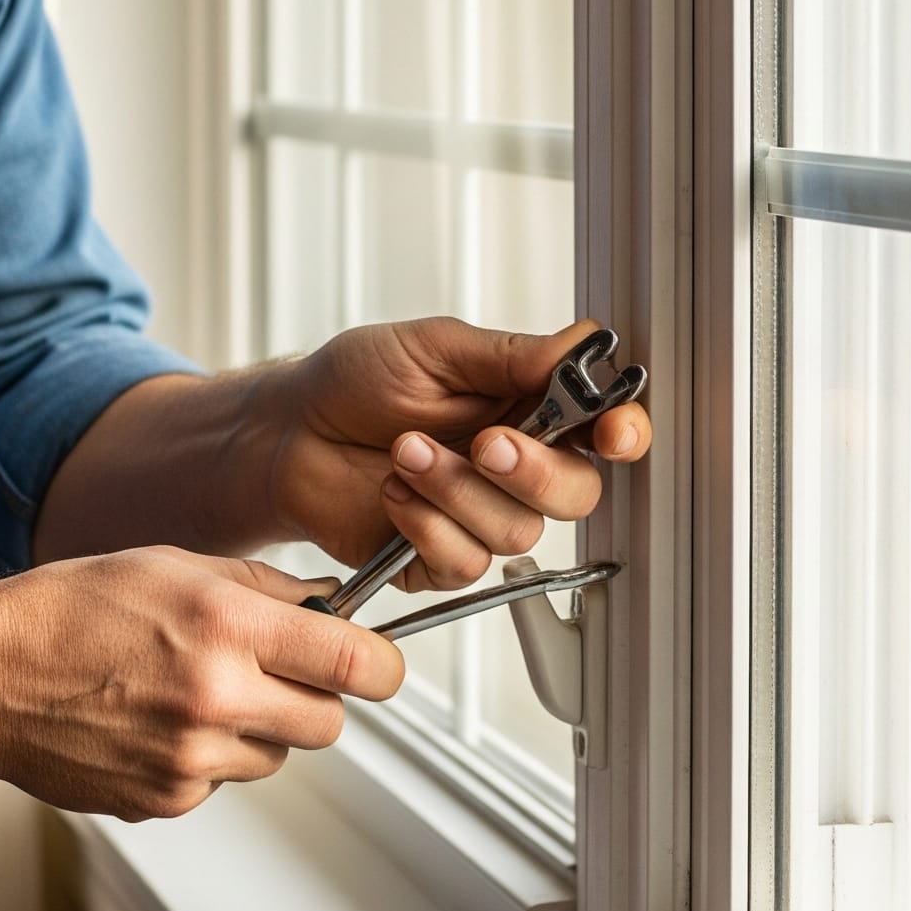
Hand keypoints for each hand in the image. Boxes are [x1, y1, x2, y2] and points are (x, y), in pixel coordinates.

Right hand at [0, 547, 404, 818]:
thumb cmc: (70, 608)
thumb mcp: (174, 564)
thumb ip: (264, 588)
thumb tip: (329, 606)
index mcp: (227, 625)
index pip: (356, 662)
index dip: (380, 664)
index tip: (377, 662)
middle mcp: (217, 697)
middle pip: (329, 722)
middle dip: (315, 696)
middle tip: (276, 671)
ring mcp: (192, 758)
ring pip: (274, 755)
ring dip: (256, 727)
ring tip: (192, 689)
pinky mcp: (165, 800)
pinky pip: (220, 781)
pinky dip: (206, 756)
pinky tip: (155, 719)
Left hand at [266, 316, 652, 592]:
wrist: (289, 430)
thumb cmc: (355, 382)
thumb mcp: (432, 349)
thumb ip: (509, 355)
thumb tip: (580, 347)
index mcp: (526, 408)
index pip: (601, 429)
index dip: (621, 433)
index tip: (612, 432)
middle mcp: (513, 468)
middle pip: (576, 493)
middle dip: (534, 471)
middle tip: (485, 442)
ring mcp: (478, 517)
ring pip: (516, 532)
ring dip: (459, 490)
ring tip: (405, 451)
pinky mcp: (438, 559)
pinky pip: (464, 563)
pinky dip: (427, 524)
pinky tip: (394, 493)